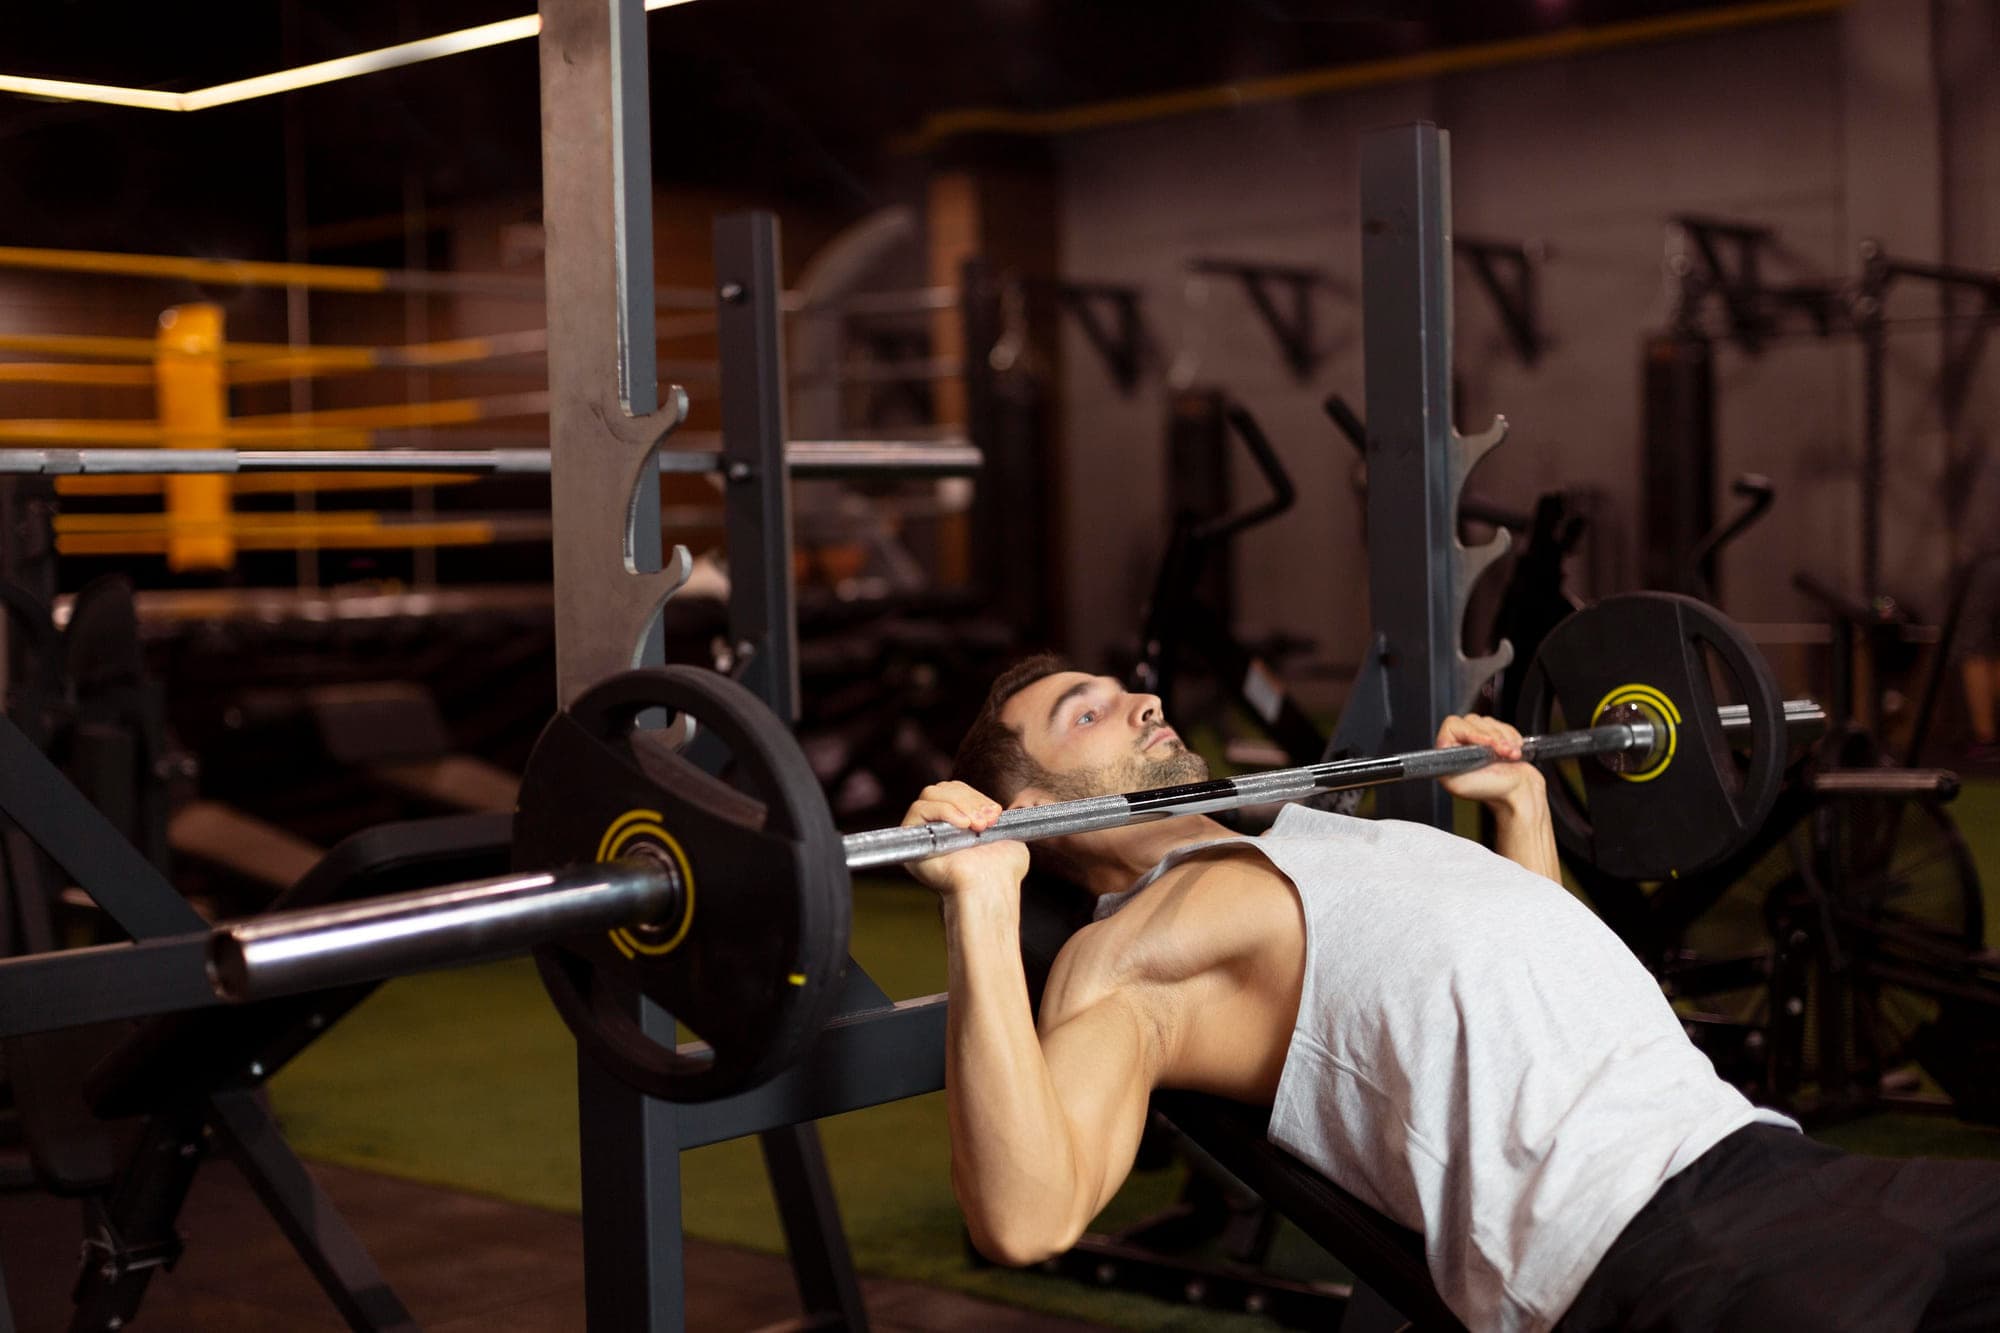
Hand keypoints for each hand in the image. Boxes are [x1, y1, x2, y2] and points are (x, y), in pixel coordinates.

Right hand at [900, 781, 1030, 897]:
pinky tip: (962, 825)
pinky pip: (919, 809)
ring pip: (931, 795)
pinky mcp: (912, 839)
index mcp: (956, 822)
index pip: (956, 791)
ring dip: (959, 804)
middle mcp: (937, 826)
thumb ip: (1004, 815)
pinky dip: (943, 811)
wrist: (991, 887)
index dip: (975, 796)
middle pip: (943, 789)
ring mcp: (923, 832)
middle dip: (969, 800)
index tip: (996, 812)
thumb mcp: (1008, 834)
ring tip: (976, 826)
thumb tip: (1008, 803)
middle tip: (986, 822)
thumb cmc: (1002, 869)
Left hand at [1434, 714, 1543, 808]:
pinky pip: (1502, 726)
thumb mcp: (1458, 784)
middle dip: (1493, 736)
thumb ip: (1447, 764)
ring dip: (1504, 738)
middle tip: (1504, 752)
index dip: (1471, 732)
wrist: (1520, 794)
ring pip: (1489, 722)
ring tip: (1511, 755)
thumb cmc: (1492, 792)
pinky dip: (1512, 737)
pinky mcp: (1496, 739)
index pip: (1452, 726)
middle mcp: (1461, 746)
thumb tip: (1444, 749)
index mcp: (1448, 755)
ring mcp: (1479, 741)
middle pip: (1473, 721)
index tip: (1487, 743)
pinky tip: (1514, 752)